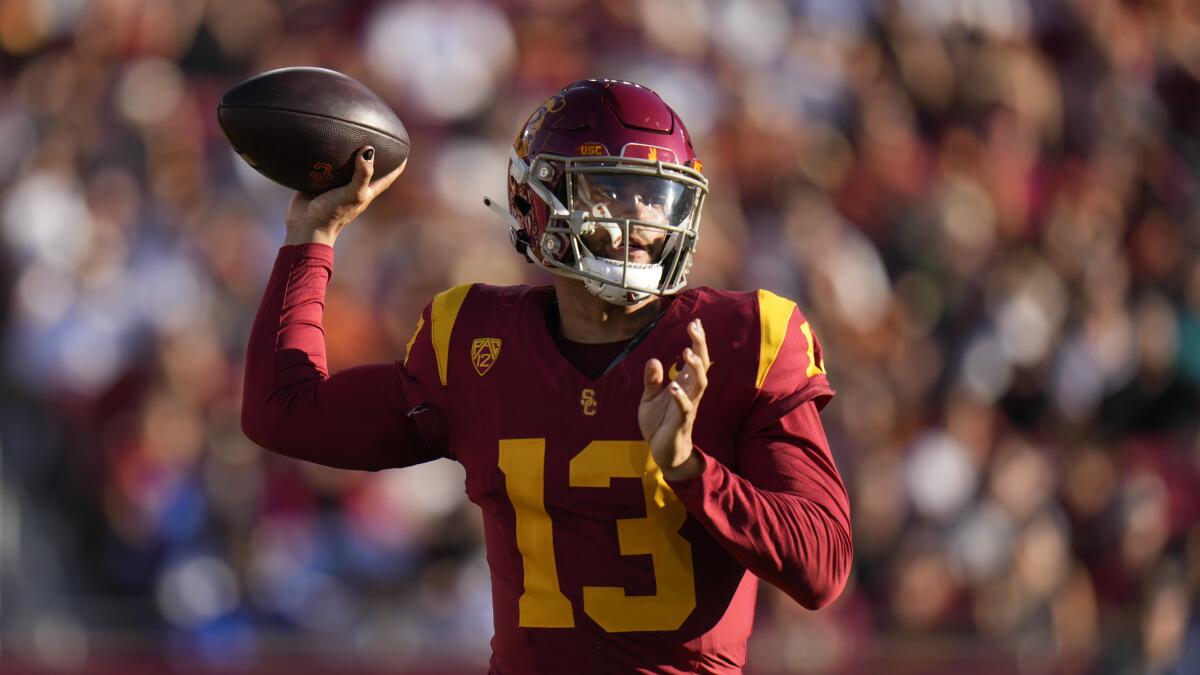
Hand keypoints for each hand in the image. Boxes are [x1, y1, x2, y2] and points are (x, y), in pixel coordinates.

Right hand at [284, 146, 405, 245]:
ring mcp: (338, 184)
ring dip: (350, 152)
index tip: (405, 148)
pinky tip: (323, 141)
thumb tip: (369, 150)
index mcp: (368, 190)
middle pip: (370, 168)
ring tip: (351, 132)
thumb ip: (362, 174)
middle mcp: (355, 186)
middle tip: (378, 134)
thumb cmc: (333, 213)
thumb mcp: (353, 194)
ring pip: (347, 164)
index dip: (399, 163)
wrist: (306, 225)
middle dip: (375, 154)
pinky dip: (327, 155)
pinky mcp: (321, 182)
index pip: (389, 175)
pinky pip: (326, 165)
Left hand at [639, 319, 709, 480]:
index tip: (696, 322)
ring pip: (700, 384)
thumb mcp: (649, 398)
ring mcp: (688, 406)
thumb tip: (654, 360)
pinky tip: (672, 387)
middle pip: (702, 365)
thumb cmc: (659, 424)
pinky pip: (685, 408)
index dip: (697, 340)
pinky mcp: (681, 422)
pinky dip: (680, 397)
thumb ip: (652, 380)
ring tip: (687, 352)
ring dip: (695, 368)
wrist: (663, 452)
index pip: (695, 358)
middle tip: (695, 328)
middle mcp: (690, 392)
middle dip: (700, 346)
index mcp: (683, 384)